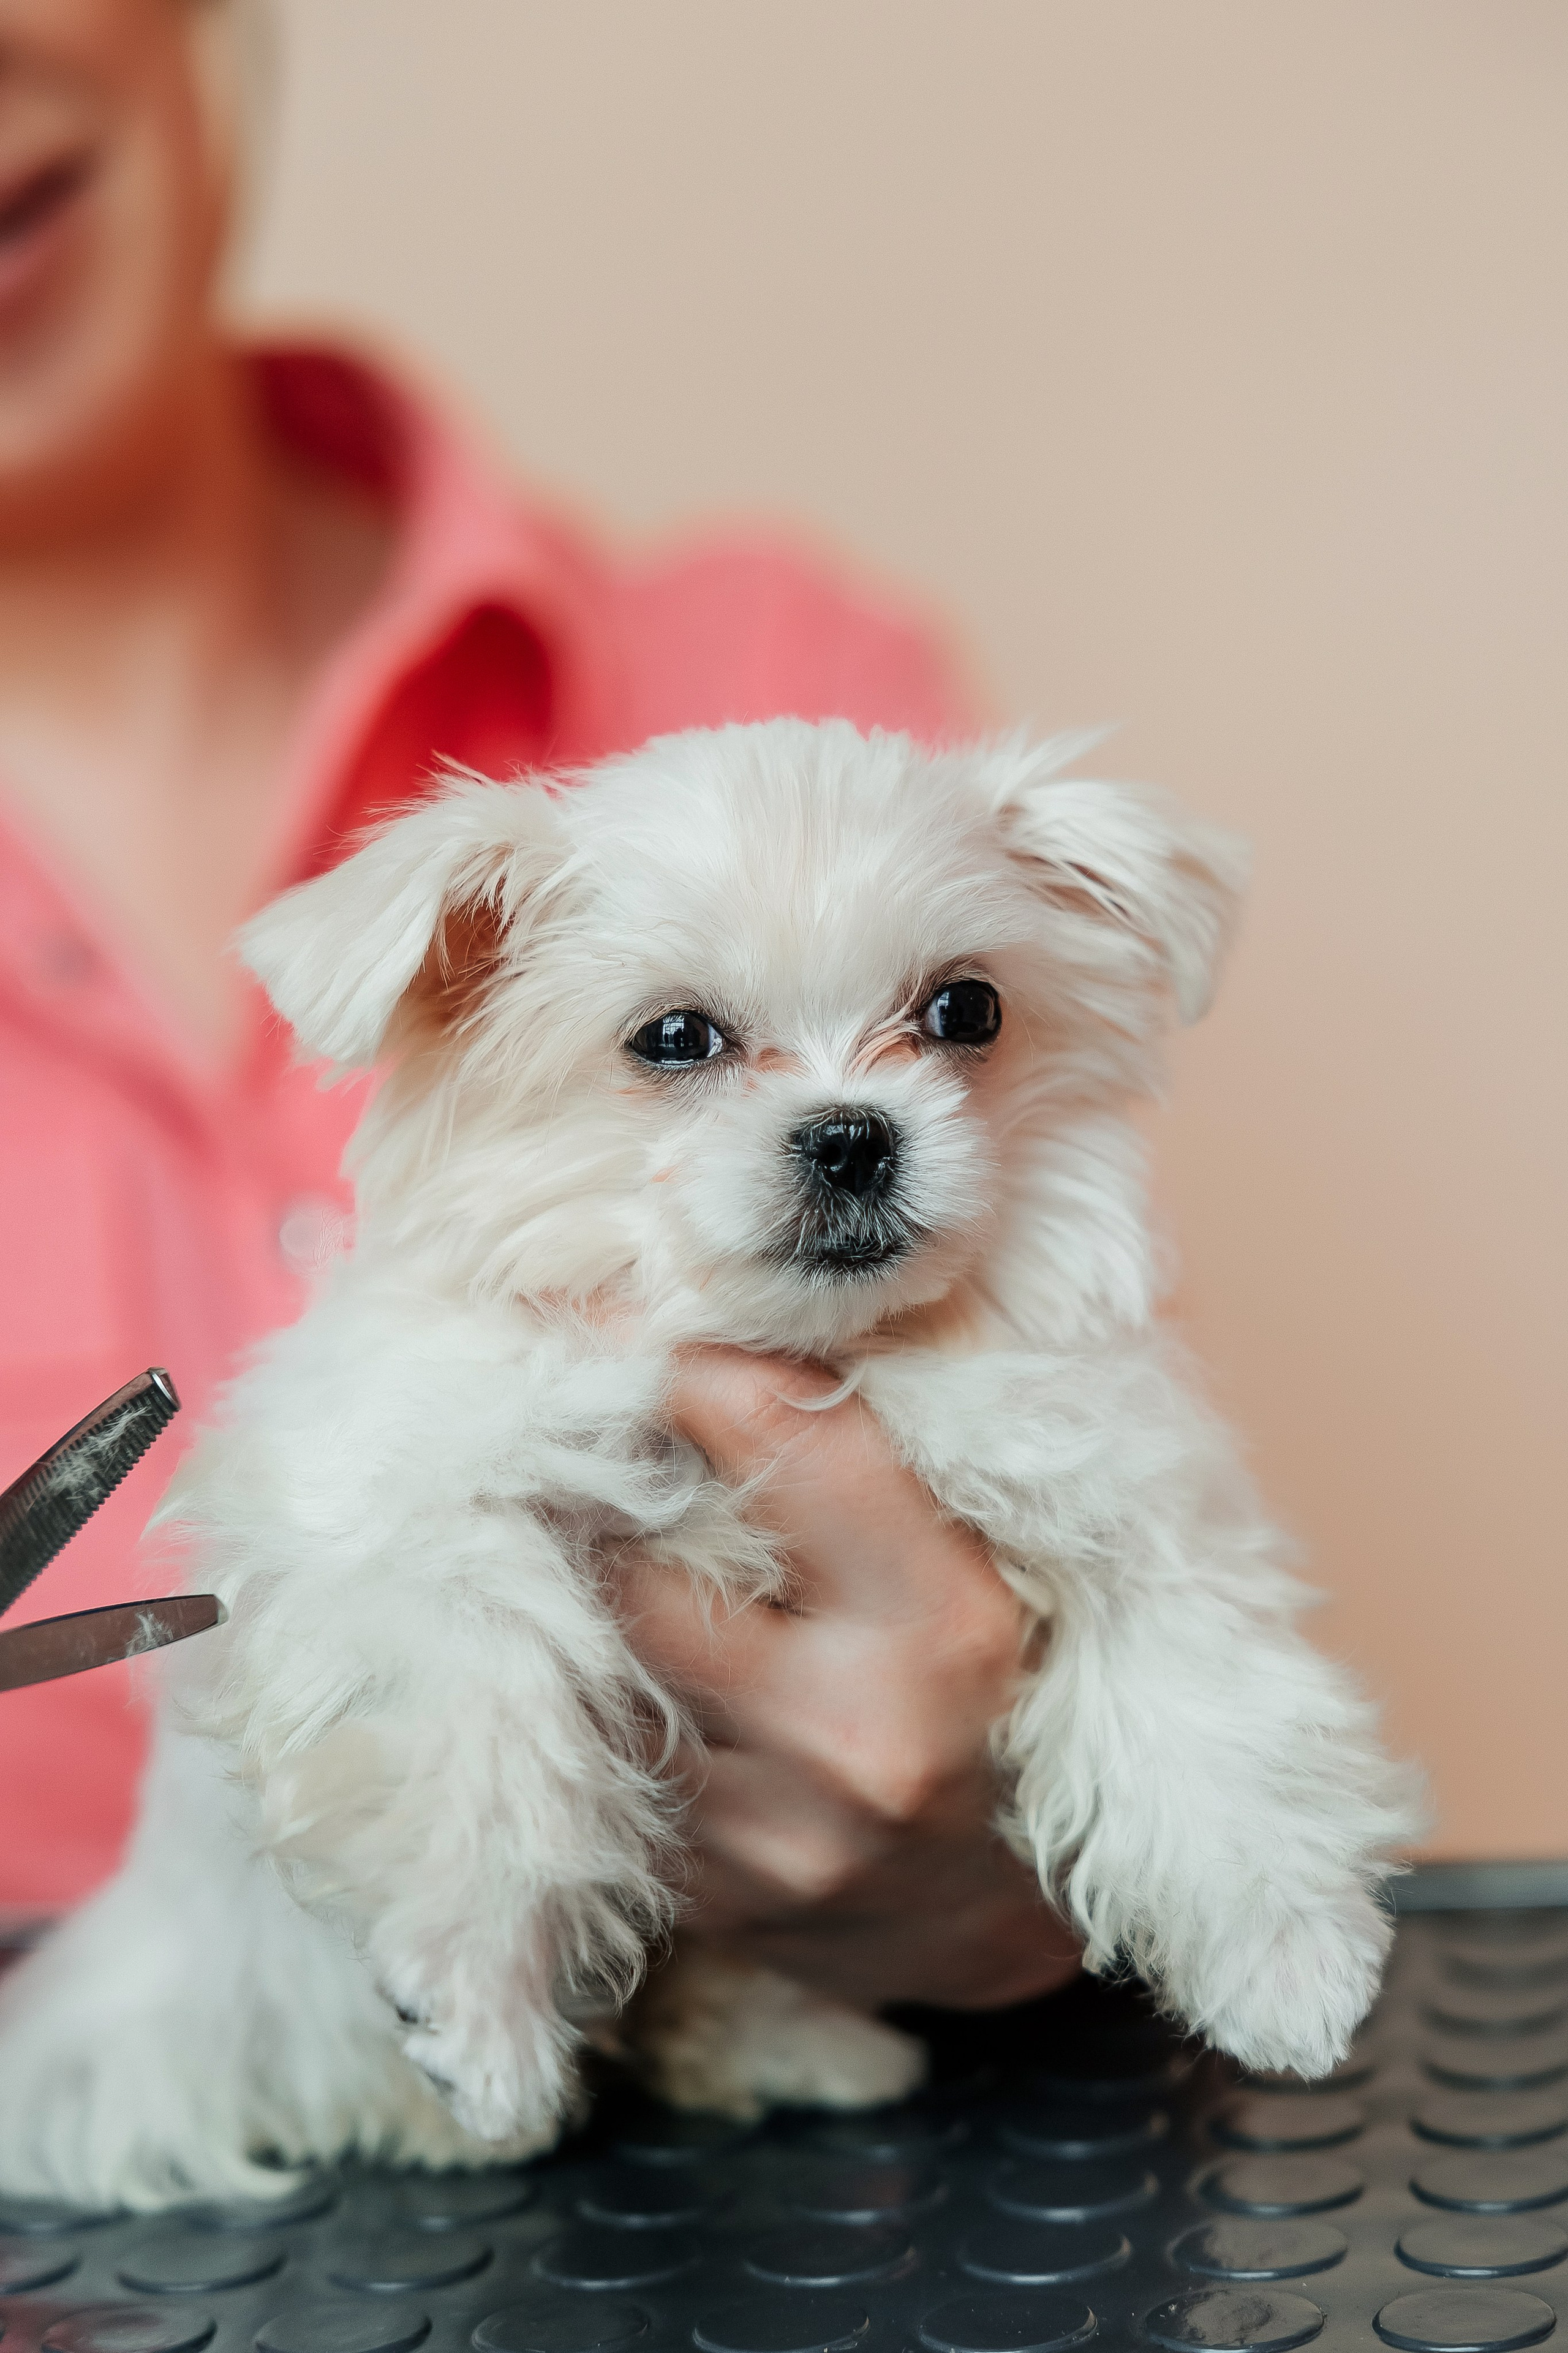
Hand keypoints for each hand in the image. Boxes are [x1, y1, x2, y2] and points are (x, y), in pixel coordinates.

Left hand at [615, 1348, 1081, 2011]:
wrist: (1008, 1922)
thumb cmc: (1008, 1696)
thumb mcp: (986, 1560)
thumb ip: (881, 1452)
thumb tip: (736, 1315)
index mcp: (945, 1622)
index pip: (779, 1440)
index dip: (681, 1357)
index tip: (617, 1311)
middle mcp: (852, 1734)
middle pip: (641, 1567)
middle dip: (594, 1491)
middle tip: (556, 1422)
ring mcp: (771, 1833)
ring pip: (600, 1667)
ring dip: (573, 1596)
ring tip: (563, 1531)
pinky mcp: (707, 1898)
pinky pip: (605, 1762)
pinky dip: (595, 1697)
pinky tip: (602, 1662)